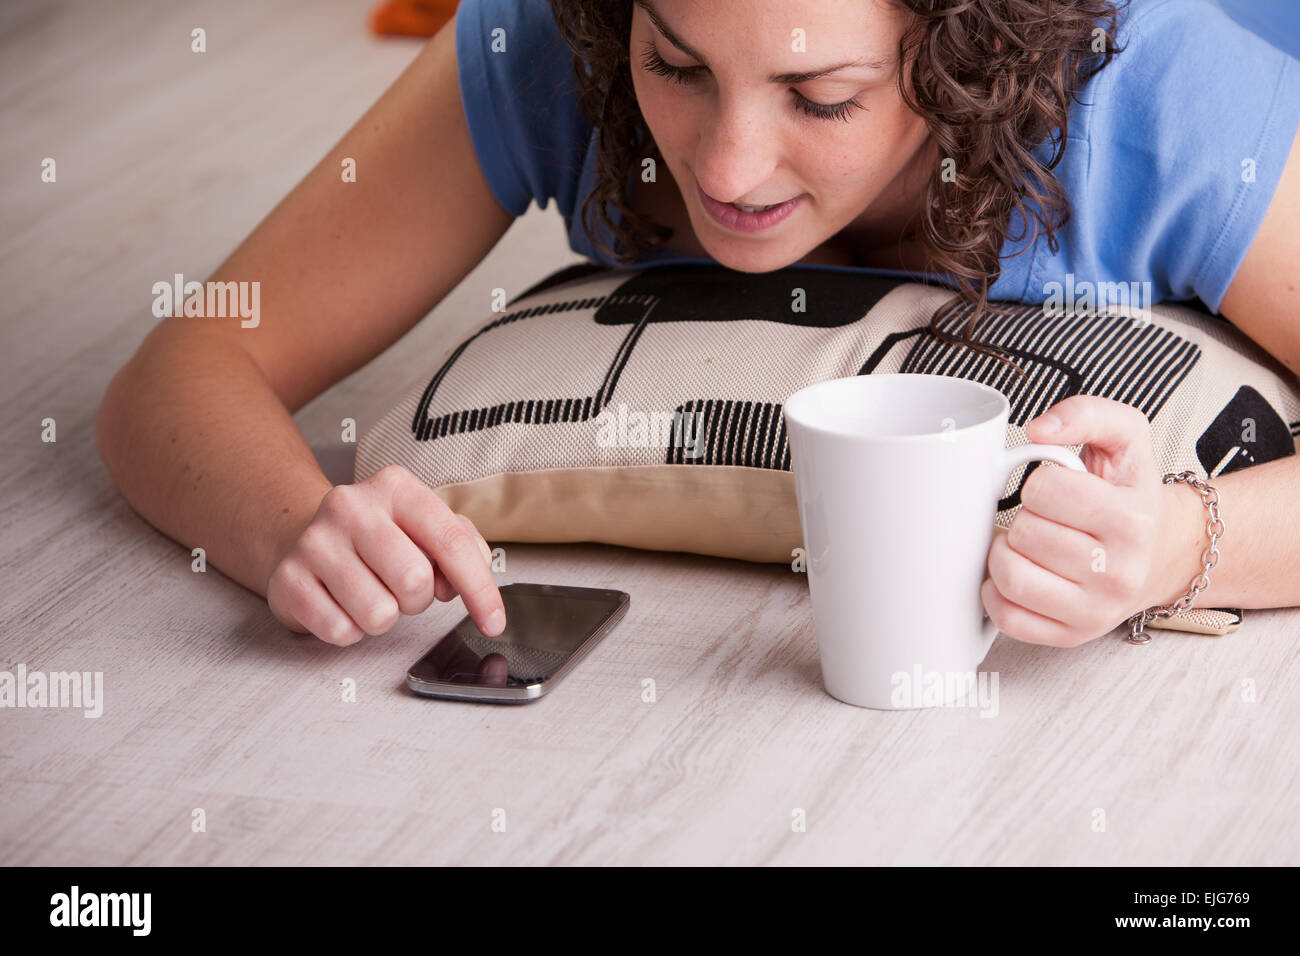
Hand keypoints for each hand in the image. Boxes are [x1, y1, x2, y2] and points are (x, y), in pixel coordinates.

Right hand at [266, 464, 504, 645]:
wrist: (303, 538)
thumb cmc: (378, 538)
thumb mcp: (424, 527)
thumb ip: (463, 545)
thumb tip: (474, 578)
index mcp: (395, 487)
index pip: (451, 541)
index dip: (480, 589)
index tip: (494, 622)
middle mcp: (351, 506)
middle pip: (414, 582)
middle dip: (417, 600)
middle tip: (401, 588)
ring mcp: (314, 541)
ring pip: (378, 613)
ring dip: (383, 617)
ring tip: (370, 593)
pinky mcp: (288, 579)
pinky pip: (341, 631)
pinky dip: (350, 630)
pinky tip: (342, 604)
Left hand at [980, 395, 1166, 646]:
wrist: (1160, 553)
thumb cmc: (1130, 494)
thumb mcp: (1126, 438)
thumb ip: (1086, 413)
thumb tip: (1039, 427)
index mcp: (1132, 520)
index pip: (1045, 491)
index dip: (1040, 483)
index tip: (1056, 490)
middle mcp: (1119, 572)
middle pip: (1024, 533)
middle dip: (1025, 517)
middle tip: (1044, 519)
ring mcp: (1095, 611)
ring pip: (1010, 576)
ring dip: (1004, 552)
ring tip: (1026, 543)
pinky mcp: (1070, 636)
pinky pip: (1007, 617)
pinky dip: (996, 592)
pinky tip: (1018, 572)